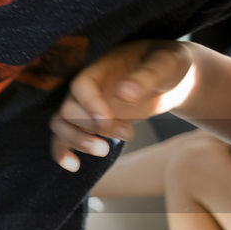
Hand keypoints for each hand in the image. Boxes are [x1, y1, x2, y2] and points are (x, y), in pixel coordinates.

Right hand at [49, 39, 195, 171]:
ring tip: (105, 150)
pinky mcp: (88, 123)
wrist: (170, 78)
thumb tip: (125, 94)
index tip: (106, 122)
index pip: (81, 85)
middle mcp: (86, 87)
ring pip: (60, 125)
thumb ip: (147, 76)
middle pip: (68, 109)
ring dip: (77, 141)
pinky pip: (64, 137)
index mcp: (101, 67)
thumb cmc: (167, 65)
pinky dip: (63, 152)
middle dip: (92, 127)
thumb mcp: (166, 63)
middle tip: (129, 134)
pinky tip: (74, 166)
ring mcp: (84, 105)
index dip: (89, 105)